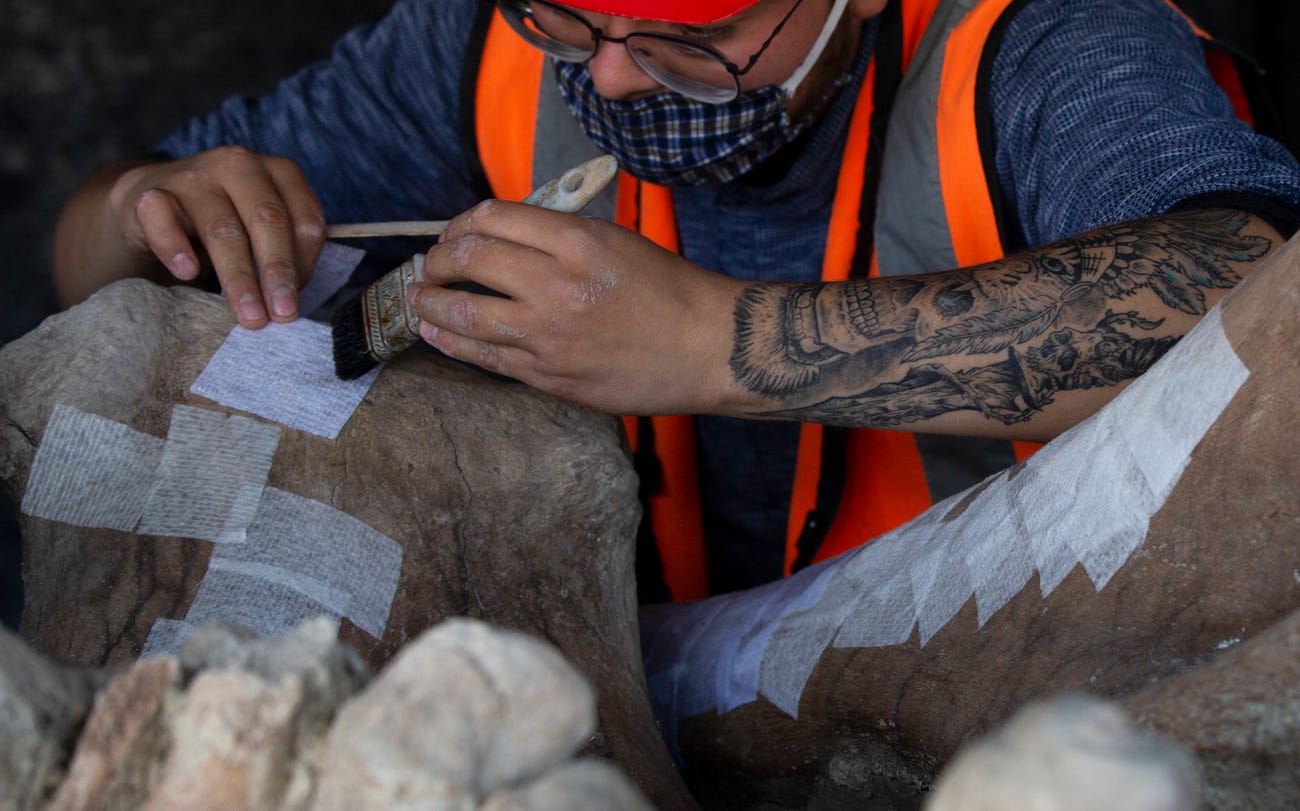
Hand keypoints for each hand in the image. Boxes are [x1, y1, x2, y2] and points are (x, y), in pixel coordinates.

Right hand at [108, 146, 325, 327]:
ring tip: (249, 315)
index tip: (297, 300)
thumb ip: (285, 252)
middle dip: (277, 272)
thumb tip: (291, 300)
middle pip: (267, 220)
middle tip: (283, 315)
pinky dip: (175, 247)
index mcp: (278, 172)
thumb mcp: (263, 230)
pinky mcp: (152, 193)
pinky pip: (163, 219)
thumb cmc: (225, 222)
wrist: (155, 204)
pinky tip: (188, 272)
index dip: (306, 263)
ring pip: (222, 229)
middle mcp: (239, 166)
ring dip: (238, 276)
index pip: (305, 218)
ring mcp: (194, 176)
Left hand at [406, 200, 747, 414]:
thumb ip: (559, 237)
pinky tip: (437, 333)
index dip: (461, 223)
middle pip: (469, 259)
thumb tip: (502, 238)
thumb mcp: (616, 240)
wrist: (709, 348)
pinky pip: (486, 356)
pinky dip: (452, 341)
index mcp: (578, 242)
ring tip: (419, 299)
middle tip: (431, 266)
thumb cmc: (670, 291)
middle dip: (438, 260)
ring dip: (430, 303)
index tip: (456, 233)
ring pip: (465, 313)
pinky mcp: (550, 377)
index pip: (493, 218)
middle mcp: (557, 286)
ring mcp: (550, 336)